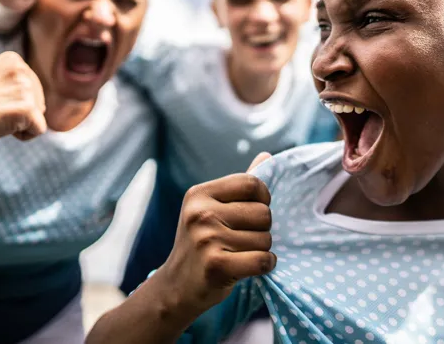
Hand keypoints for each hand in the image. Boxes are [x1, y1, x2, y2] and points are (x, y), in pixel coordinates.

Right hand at [0, 51, 46, 149]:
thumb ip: (14, 83)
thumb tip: (42, 102)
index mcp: (12, 59)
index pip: (33, 88)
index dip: (13, 102)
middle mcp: (21, 69)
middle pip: (39, 102)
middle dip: (19, 113)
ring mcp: (24, 88)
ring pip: (39, 116)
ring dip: (19, 124)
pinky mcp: (25, 109)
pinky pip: (39, 130)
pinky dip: (23, 136)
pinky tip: (0, 129)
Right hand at [150, 172, 274, 321]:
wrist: (176, 287)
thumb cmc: (202, 244)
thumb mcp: (211, 209)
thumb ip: (240, 185)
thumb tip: (267, 155)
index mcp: (200, 194)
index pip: (252, 183)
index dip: (263, 198)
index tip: (253, 212)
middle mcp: (200, 214)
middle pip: (263, 213)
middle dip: (262, 229)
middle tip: (242, 240)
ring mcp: (206, 239)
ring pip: (265, 239)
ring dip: (261, 249)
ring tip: (239, 254)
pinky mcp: (216, 266)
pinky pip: (263, 260)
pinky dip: (265, 265)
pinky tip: (250, 267)